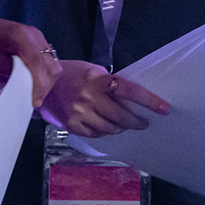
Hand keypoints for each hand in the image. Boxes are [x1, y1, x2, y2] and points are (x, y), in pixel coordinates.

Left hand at [0, 4, 59, 106]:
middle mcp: (33, 35)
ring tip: (16, 84)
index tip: (34, 103)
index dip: (38, 86)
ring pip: (50, 65)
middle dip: (42, 87)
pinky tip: (16, 77)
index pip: (38, 64)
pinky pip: (43, 62)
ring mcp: (35, 37)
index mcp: (20, 36)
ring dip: (40, 81)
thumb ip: (7, 69)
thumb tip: (26, 81)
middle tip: (25, 100)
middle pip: (50, 66)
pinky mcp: (33, 42)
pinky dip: (37, 74)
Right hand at [38, 60, 168, 137]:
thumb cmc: (72, 74)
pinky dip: (105, 131)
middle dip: (136, 121)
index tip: (163, 108)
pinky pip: (96, 134)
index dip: (148, 100)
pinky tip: (106, 126)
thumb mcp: (93, 71)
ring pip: (110, 128)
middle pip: (122, 116)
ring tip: (123, 125)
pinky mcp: (72, 125)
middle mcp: (88, 97)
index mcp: (97, 79)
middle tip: (143, 122)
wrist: (42, 83)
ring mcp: (79, 113)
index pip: (128, 90)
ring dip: (121, 128)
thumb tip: (134, 99)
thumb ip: (111, 83)